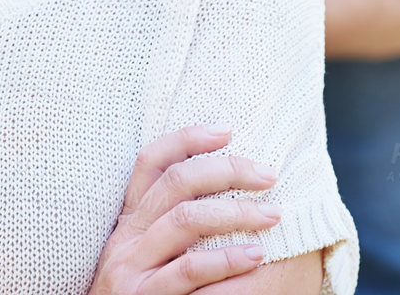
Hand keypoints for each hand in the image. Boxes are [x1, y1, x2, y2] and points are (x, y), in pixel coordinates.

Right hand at [88, 125, 281, 294]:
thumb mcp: (146, 255)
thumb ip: (170, 226)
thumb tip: (224, 192)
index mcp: (129, 220)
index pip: (151, 161)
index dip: (187, 139)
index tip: (227, 130)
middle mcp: (127, 237)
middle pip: (176, 183)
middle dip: (227, 171)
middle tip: (268, 175)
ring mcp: (132, 267)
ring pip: (185, 220)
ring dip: (235, 212)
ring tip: (272, 215)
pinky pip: (188, 270)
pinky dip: (225, 260)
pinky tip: (254, 256)